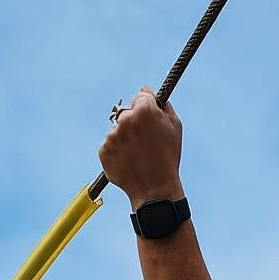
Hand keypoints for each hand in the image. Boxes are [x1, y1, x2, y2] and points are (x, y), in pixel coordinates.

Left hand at [99, 86, 184, 209]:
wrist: (154, 189)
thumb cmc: (168, 157)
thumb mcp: (174, 126)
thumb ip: (162, 104)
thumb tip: (147, 91)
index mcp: (144, 110)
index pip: (140, 97)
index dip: (146, 108)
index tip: (149, 120)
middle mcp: (125, 120)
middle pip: (126, 113)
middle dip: (133, 122)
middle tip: (143, 141)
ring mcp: (112, 136)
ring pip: (117, 130)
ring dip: (124, 138)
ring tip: (137, 154)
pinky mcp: (103, 151)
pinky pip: (109, 146)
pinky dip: (117, 152)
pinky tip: (129, 161)